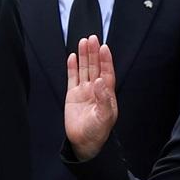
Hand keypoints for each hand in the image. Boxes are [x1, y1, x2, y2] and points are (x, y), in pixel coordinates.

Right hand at [64, 36, 118, 160]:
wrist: (84, 142)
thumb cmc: (98, 131)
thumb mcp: (104, 117)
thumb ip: (103, 99)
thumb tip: (98, 82)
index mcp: (107, 93)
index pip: (107, 72)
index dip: (106, 60)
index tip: (104, 47)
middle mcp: (96, 89)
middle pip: (95, 67)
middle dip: (94, 53)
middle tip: (92, 37)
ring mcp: (84, 91)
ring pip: (84, 69)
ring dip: (84, 56)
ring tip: (83, 41)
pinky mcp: (73, 95)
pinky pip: (73, 78)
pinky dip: (72, 67)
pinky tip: (73, 57)